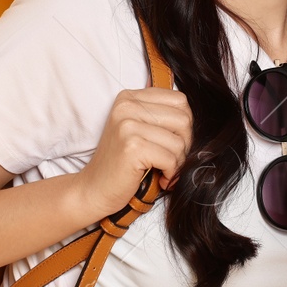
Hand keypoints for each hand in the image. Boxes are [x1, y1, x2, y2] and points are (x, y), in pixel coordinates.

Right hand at [76, 87, 192, 217]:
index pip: (180, 101)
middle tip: (171, 160)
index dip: (184, 126)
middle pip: (184, 119)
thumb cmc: (123, 162)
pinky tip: (160, 178)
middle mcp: (127, 106)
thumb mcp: (139, 129)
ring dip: (177, 162)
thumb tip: (192, 111)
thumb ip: (160, 115)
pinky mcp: (132, 147)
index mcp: (130, 97)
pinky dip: (171, 173)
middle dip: (184, 145)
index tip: (172, 143)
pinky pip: (171, 158)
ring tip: (163, 170)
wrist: (95, 189)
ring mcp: (128, 125)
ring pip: (179, 141)